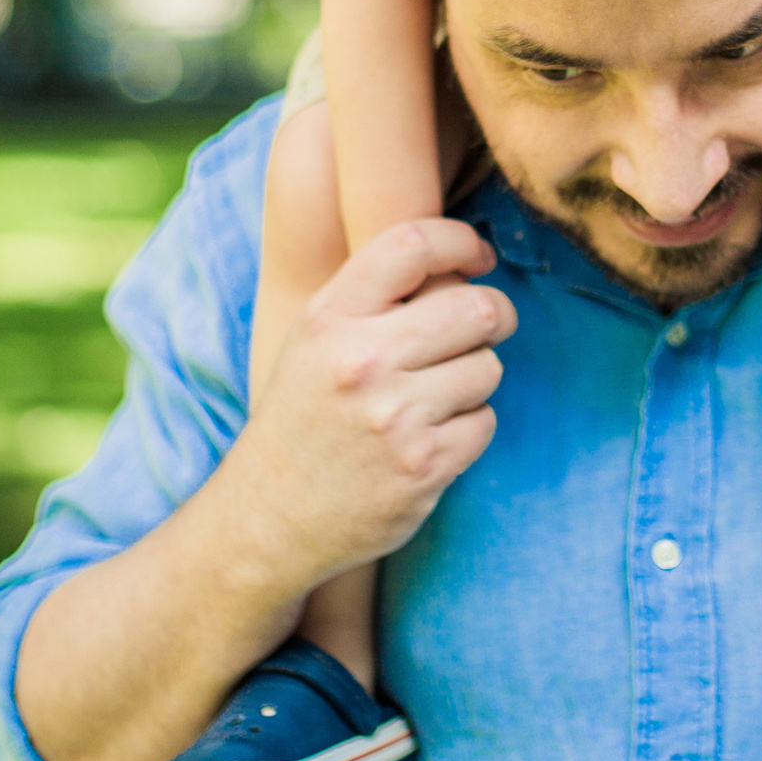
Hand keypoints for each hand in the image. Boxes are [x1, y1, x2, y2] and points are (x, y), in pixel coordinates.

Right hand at [232, 218, 517, 593]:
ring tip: (438, 393)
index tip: (478, 257)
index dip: (460, 241)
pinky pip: (484, 421)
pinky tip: (432, 435)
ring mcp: (394, 418)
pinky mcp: (422, 467)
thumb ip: (376, 294)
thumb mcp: (314, 338)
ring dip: (476, 376)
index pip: (413, 244)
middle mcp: (361, 362)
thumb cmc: (305, 414)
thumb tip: (464, 259)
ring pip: (488, 366)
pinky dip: (469, 426)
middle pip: (476, 307)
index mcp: (329, 319)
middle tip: (488, 325)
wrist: (267, 519)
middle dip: (494, 315)